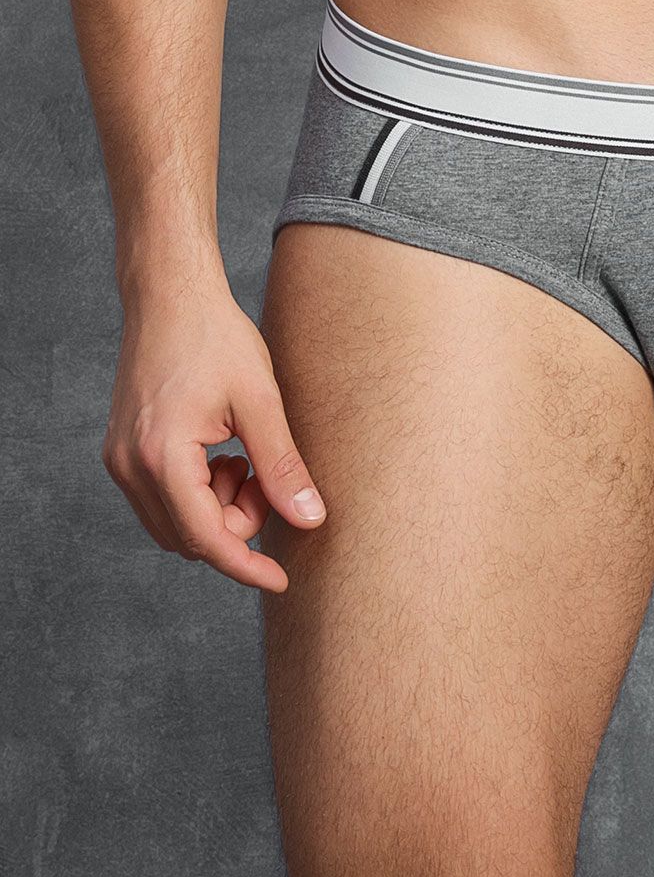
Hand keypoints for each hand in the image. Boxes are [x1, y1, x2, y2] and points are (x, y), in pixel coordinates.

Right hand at [102, 278, 325, 589]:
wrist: (171, 297)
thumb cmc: (216, 338)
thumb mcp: (261, 401)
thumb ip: (283, 466)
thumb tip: (309, 519)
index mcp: (161, 457)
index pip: (207, 539)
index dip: (247, 565)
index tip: (282, 579)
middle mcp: (130, 467)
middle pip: (189, 538)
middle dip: (238, 524)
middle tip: (271, 480)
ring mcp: (121, 461)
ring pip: (176, 523)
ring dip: (220, 510)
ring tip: (248, 460)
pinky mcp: (125, 452)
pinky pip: (165, 500)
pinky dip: (202, 493)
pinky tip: (227, 455)